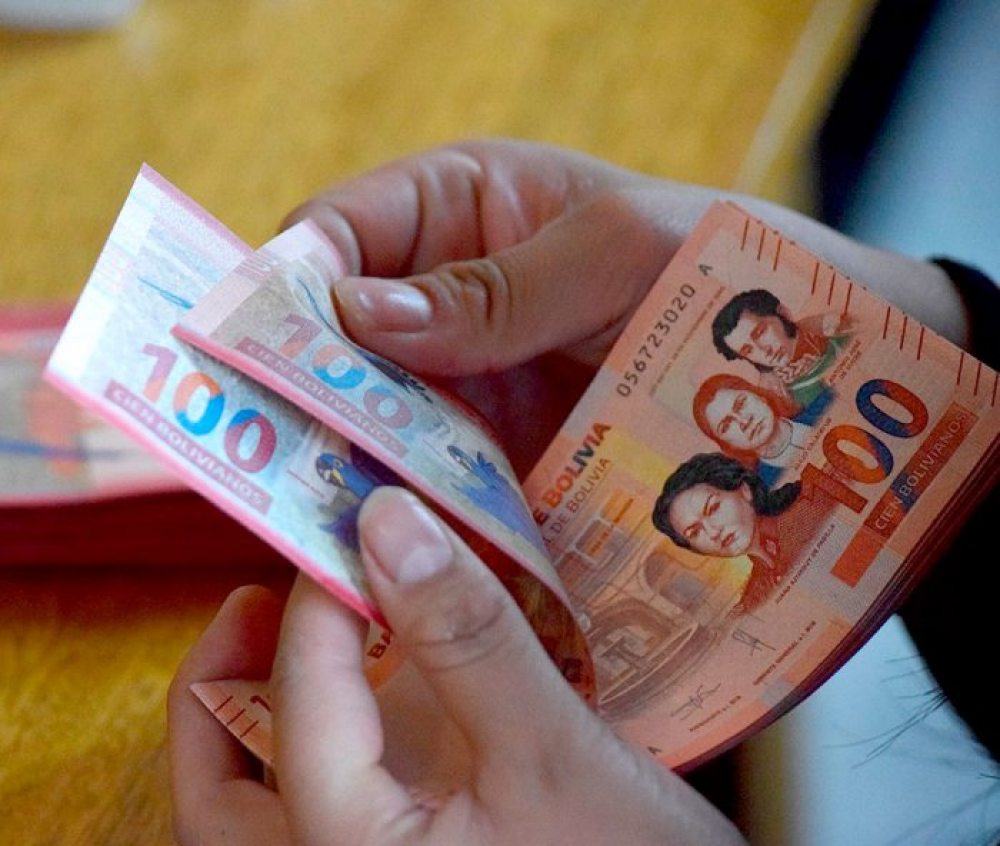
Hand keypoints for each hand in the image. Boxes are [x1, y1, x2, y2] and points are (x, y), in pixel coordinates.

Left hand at [168, 487, 745, 844]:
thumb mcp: (551, 750)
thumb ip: (467, 638)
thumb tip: (390, 520)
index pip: (299, 713)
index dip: (317, 607)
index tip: (355, 529)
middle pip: (218, 796)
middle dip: (219, 687)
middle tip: (254, 597)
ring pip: (258, 806)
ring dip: (256, 713)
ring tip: (295, 627)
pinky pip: (329, 796)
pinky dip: (325, 730)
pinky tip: (373, 673)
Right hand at [284, 138, 967, 473]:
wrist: (815, 365)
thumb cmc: (727, 268)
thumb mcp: (620, 250)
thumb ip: (498, 286)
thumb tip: (362, 315)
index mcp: (466, 208)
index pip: (342, 231)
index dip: (288, 282)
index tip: (253, 345)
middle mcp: (451, 296)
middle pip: (339, 336)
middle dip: (300, 387)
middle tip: (265, 450)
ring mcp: (472, 381)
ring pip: (375, 414)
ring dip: (346, 457)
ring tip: (313, 511)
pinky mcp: (501, 453)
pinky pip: (434, 475)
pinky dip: (409, 505)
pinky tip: (391, 540)